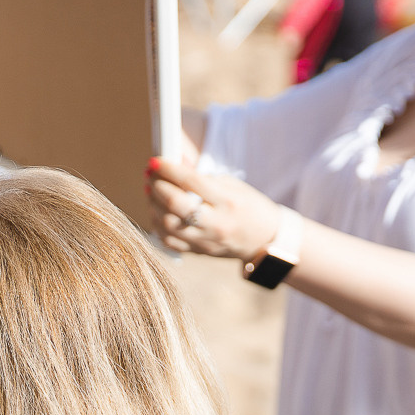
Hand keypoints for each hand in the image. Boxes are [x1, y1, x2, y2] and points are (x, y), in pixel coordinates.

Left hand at [145, 157, 280, 260]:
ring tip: (151, 192)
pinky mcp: (199, 252)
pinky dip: (158, 226)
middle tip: (150, 175)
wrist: (265, 240)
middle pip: (175, 203)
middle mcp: (215, 222)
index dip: (169, 169)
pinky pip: (170, 242)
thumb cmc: (249, 207)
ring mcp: (206, 240)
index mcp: (227, 201)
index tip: (155, 162)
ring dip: (153, 205)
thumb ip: (203, 178)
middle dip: (157, 186)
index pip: (191, 181)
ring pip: (168, 224)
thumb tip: (176, 164)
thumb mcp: (233, 186)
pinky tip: (157, 213)